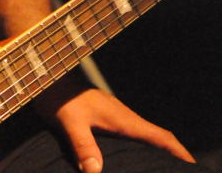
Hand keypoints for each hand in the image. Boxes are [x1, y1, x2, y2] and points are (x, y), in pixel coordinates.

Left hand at [36, 81, 195, 172]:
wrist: (47, 76)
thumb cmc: (58, 97)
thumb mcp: (69, 122)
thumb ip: (83, 145)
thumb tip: (96, 172)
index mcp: (121, 117)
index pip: (158, 135)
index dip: (177, 151)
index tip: (192, 165)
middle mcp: (122, 115)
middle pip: (156, 136)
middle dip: (172, 154)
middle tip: (183, 172)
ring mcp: (114, 114)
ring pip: (144, 134)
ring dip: (157, 150)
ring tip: (163, 168)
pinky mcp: (105, 116)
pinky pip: (131, 133)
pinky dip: (141, 145)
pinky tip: (134, 156)